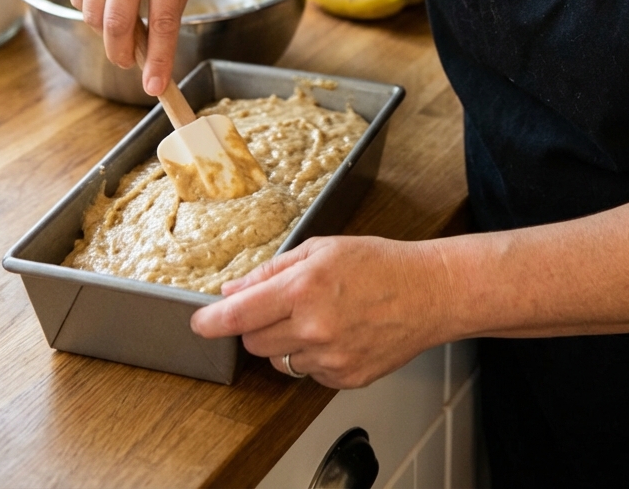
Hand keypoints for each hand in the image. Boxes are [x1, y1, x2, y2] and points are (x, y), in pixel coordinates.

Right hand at [66, 0, 228, 93]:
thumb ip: (171, 5)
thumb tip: (152, 52)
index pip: (163, 23)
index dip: (159, 61)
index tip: (156, 87)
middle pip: (118, 26)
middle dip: (124, 55)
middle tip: (131, 62)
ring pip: (94, 15)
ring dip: (107, 32)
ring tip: (122, 25)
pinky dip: (91, 8)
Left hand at [190, 236, 449, 388]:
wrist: (428, 293)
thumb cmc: (379, 264)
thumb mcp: (321, 249)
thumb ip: (272, 271)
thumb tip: (233, 290)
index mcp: (305, 288)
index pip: (241, 315)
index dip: (213, 322)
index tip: (199, 324)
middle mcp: (315, 327)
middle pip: (254, 342)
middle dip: (256, 325)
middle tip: (280, 306)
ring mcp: (331, 357)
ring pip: (279, 360)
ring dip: (285, 342)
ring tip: (316, 318)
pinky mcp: (345, 378)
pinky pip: (308, 373)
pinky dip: (312, 357)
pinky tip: (336, 334)